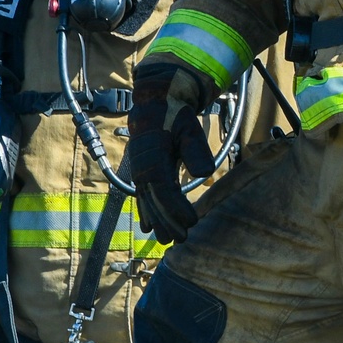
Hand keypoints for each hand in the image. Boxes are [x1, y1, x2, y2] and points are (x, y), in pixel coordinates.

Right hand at [129, 64, 215, 244]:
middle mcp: (142, 166)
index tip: (191, 221)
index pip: (164, 189)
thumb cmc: (176, 115)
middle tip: (180, 240)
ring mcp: (138, 169)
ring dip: (156, 221)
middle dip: (167, 222)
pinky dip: (146, 211)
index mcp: (153, 155)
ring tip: (165, 239)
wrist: (156, 103)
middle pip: (154, 200)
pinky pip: (142, 196)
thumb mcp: (190, 128)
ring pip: (146, 200)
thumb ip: (196, 149)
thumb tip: (204, 172)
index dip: (176, 208)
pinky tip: (149, 226)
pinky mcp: (140, 170)